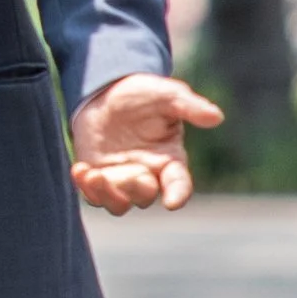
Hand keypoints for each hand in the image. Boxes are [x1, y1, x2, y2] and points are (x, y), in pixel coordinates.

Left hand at [70, 73, 224, 215]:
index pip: (179, 184)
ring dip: (107, 194)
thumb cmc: (142, 94)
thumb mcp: (166, 95)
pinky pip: (93, 195)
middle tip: (128, 171)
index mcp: (170, 160)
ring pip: (119, 204)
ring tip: (94, 174)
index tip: (172, 202)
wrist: (107, 93)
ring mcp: (121, 179)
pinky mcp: (99, 178)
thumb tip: (216, 116)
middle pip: (145, 197)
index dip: (178, 194)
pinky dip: (86, 188)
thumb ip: (189, 106)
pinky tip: (79, 170)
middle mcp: (148, 175)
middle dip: (135, 189)